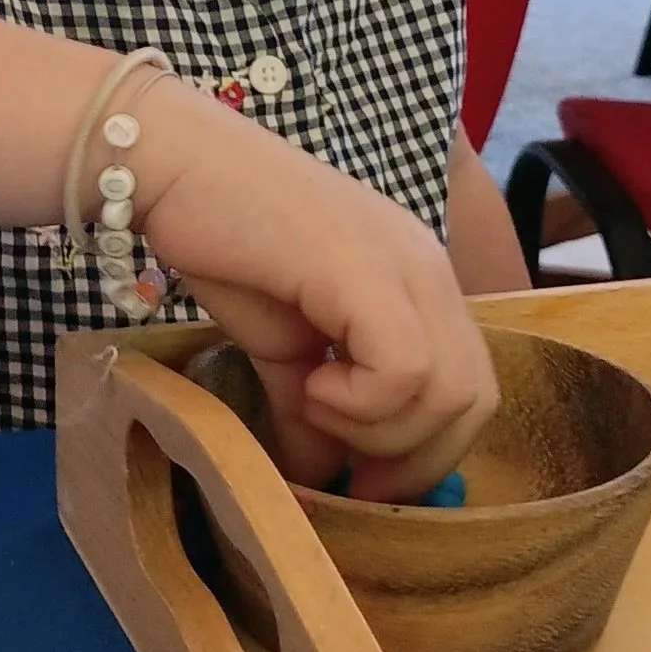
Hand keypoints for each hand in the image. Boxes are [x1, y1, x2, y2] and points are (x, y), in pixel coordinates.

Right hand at [130, 84, 498, 499]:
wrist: (175, 167)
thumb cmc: (225, 242)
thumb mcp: (281, 348)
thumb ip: (308, 413)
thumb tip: (318, 482)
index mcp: (420, 284)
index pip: (471, 390)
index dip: (426, 454)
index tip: (362, 484)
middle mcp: (430, 271)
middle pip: (475, 399)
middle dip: (412, 458)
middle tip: (347, 473)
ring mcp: (405, 264)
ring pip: (448, 391)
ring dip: (376, 429)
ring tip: (311, 401)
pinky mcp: (367, 269)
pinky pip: (404, 368)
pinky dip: (359, 401)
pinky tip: (307, 380)